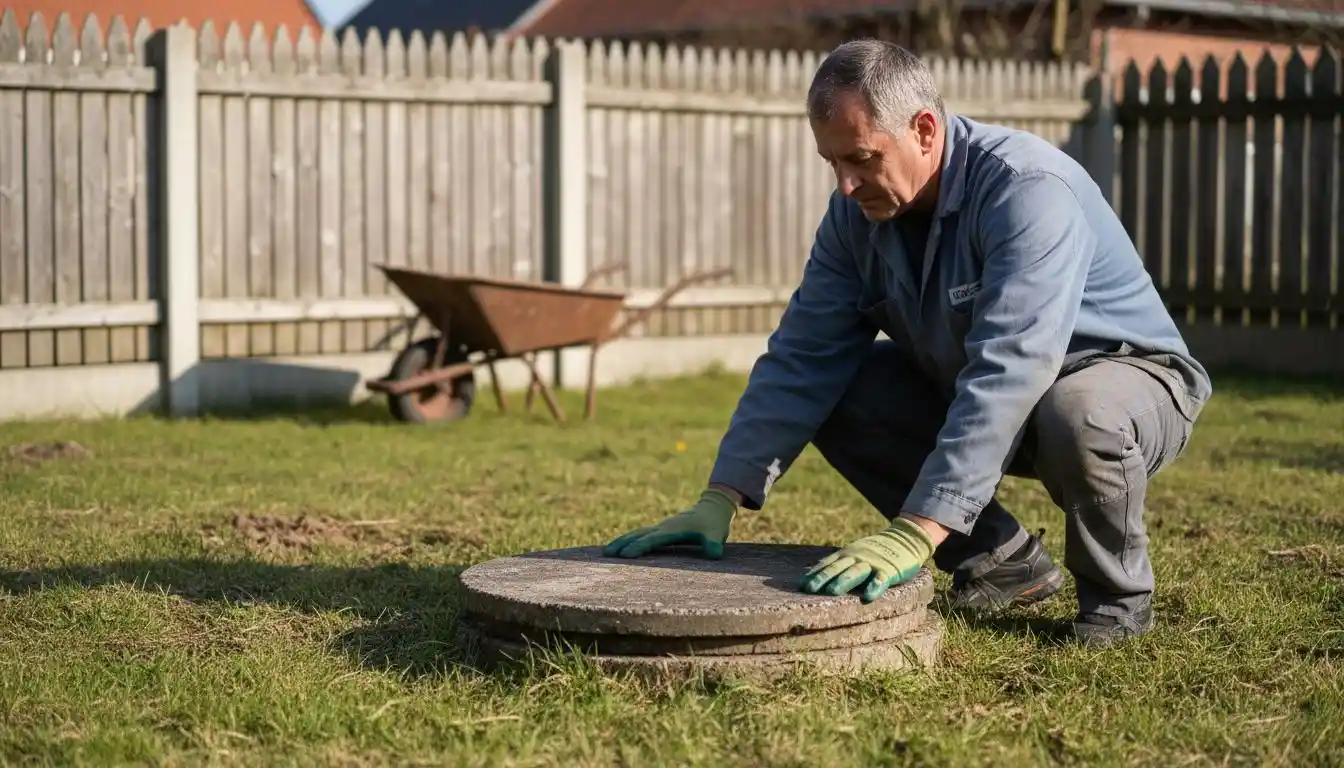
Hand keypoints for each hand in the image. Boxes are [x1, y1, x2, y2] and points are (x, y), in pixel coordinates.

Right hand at [602, 488, 736, 559]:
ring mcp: (660, 528)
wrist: (712, 507)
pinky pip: (641, 536)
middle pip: (638, 534)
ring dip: (622, 541)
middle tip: (606, 554)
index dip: (639, 547)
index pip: (652, 539)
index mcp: (673, 529)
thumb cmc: (713, 522)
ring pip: (637, 534)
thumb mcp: (716, 534)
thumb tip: (714, 554)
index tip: (625, 555)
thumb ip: (714, 544)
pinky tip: (621, 549)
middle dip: (622, 543)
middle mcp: (663, 527)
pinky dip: (629, 541)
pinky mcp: (661, 531)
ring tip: (606, 552)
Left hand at [799, 517, 933, 601]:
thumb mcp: (855, 553)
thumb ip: (840, 563)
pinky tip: (868, 596)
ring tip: (832, 592)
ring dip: (843, 581)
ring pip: (856, 572)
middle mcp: (857, 557)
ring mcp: (873, 563)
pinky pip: (881, 579)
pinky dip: (875, 586)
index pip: (828, 564)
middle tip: (809, 589)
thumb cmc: (876, 551)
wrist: (905, 538)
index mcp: (847, 554)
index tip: (801, 585)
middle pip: (837, 568)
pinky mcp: (890, 570)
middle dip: (823, 578)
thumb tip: (816, 575)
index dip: (815, 574)